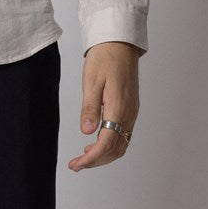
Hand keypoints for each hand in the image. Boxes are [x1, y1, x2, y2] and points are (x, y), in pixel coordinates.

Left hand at [68, 41, 140, 171]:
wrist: (120, 43)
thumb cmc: (104, 58)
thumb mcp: (92, 81)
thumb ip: (90, 107)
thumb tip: (86, 132)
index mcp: (119, 108)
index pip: (107, 144)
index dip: (91, 158)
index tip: (76, 165)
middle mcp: (128, 114)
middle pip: (115, 149)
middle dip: (96, 161)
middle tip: (76, 165)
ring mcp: (131, 112)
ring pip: (121, 144)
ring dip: (103, 155)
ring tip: (83, 157)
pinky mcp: (130, 108)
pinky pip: (123, 134)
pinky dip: (110, 144)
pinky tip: (95, 140)